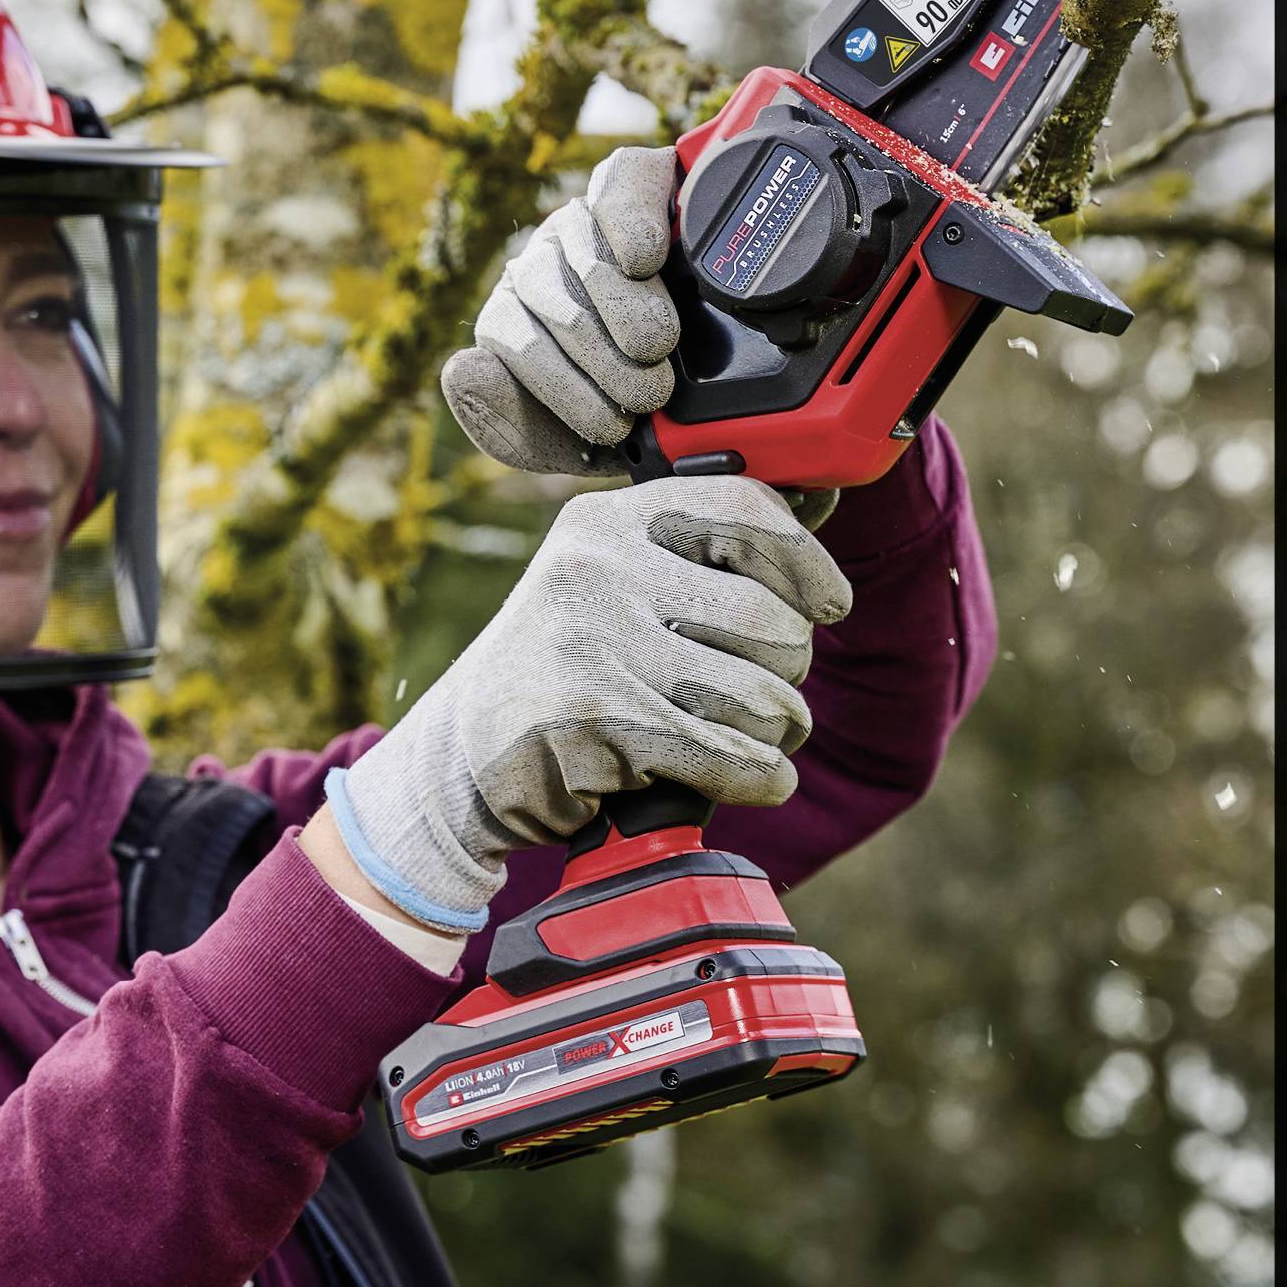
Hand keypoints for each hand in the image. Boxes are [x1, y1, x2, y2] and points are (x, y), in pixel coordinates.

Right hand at [324, 476, 852, 931]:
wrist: (458, 757)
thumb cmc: (556, 668)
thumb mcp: (602, 582)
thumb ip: (690, 555)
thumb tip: (821, 510)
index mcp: (607, 521)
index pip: (745, 508)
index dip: (807, 562)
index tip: (828, 603)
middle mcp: (599, 569)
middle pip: (772, 620)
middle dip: (786, 672)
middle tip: (759, 692)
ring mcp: (595, 643)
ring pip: (763, 697)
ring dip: (775, 732)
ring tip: (747, 737)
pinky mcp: (600, 722)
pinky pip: (735, 757)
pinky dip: (760, 778)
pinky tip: (749, 779)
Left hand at [442, 146, 680, 476]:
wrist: (734, 366)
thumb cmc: (642, 408)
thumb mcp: (575, 440)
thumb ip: (507, 426)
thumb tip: (460, 369)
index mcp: (515, 322)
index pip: (509, 337)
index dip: (564, 389)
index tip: (619, 427)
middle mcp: (540, 266)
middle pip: (545, 296)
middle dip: (601, 360)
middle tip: (650, 394)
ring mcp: (581, 220)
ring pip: (582, 251)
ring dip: (626, 309)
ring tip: (657, 347)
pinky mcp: (631, 177)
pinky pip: (616, 185)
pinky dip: (629, 223)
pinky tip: (644, 259)